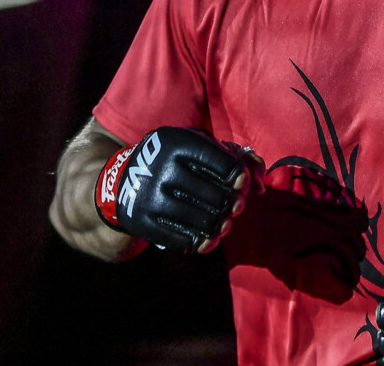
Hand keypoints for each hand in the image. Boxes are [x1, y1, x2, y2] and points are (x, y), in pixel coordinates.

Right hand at [95, 126, 263, 254]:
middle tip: (235, 208)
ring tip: (224, 224)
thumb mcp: (199, 146)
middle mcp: (161, 166)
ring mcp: (150, 195)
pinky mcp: (141, 220)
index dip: (240, 177)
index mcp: (177, 141)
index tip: (242, 185)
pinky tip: (208, 240)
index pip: (222, 162)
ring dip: (219, 225)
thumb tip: (261, 184)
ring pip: (200, 219)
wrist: (121, 180)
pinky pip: (180, 238)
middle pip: (214, 195)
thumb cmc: (175, 161)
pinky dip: (200, 242)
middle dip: (231, 204)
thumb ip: (238, 156)